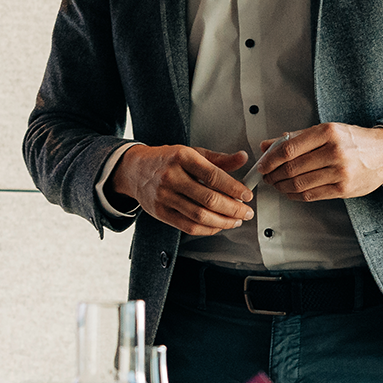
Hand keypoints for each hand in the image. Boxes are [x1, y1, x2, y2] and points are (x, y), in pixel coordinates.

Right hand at [109, 144, 253, 235]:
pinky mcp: (161, 212)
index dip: (234, 188)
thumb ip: (219, 159)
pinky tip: (218, 225)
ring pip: (199, 216)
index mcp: (182, 157)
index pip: (213, 176)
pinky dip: (207, 229)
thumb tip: (242, 158)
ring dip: (222, 222)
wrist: (134, 170)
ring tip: (235, 220)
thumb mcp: (192, 153)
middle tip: (246, 212)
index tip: (247, 195)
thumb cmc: (166, 160)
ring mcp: (164, 196)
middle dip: (233, 209)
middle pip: (208, 199)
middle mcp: (171, 177)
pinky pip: (188, 226)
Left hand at [259, 123, 382, 201]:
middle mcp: (334, 151)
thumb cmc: (354, 141)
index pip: (289, 148)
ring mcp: (340, 172)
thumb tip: (266, 146)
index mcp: (328, 132)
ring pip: (299, 184)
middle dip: (273, 174)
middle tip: (266, 176)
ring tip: (275, 183)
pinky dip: (294, 195)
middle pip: (292, 168)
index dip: (270, 159)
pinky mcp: (343, 189)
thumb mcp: (326, 130)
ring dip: (281, 186)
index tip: (262, 164)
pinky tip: (288, 191)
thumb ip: (295, 138)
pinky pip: (310, 195)